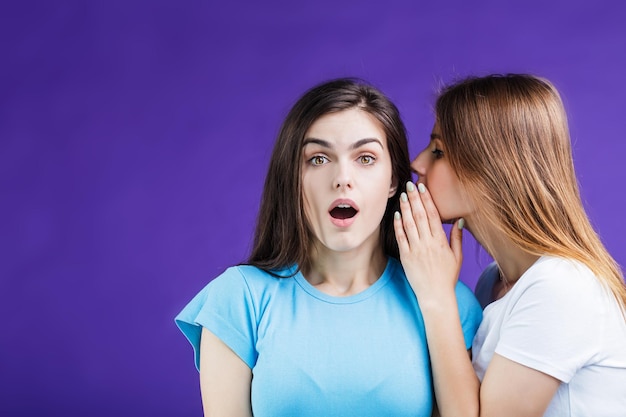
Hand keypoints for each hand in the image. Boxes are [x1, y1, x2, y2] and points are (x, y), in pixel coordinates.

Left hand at [393, 181, 463, 301]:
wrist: (435, 296)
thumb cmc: (447, 277)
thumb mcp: (457, 257)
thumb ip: (457, 237)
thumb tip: (459, 220)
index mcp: (441, 241)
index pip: (434, 215)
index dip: (427, 199)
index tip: (422, 187)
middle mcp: (428, 243)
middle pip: (420, 215)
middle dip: (414, 198)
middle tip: (410, 184)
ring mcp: (416, 250)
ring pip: (410, 224)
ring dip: (406, 208)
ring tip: (403, 195)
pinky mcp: (406, 257)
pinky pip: (401, 238)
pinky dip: (398, 225)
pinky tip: (396, 214)